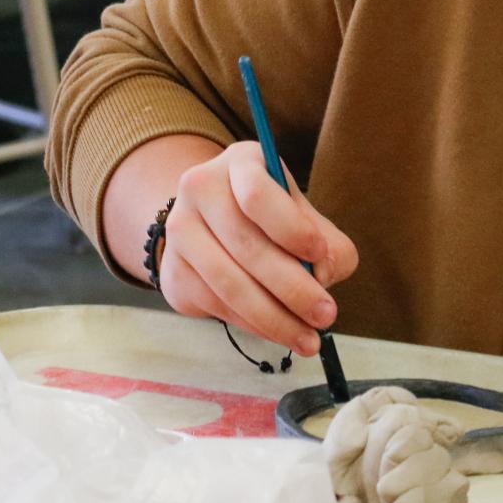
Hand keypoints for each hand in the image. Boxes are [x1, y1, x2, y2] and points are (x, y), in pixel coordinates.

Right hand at [126, 139, 357, 355]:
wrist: (217, 226)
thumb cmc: (276, 221)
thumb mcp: (307, 220)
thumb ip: (329, 246)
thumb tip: (321, 276)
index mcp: (240, 163)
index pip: (256, 193)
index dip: (290, 227)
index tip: (319, 253)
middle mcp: (201, 189)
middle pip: (245, 245)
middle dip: (292, 288)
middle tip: (326, 315)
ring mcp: (180, 230)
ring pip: (227, 283)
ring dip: (273, 318)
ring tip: (308, 338)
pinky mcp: (173, 271)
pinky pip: (215, 305)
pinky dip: (252, 324)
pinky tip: (279, 332)